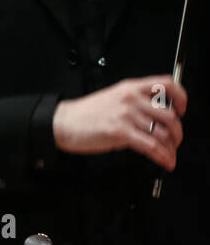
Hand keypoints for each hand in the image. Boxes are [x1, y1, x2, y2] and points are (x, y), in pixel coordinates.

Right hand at [52, 75, 185, 170]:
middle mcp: (131, 99)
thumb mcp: (112, 98)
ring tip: (170, 154)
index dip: (181, 97)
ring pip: (162, 133)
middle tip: (176, 140)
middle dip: (177, 132)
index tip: (182, 110)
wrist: (62, 123)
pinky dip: (162, 156)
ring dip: (171, 147)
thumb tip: (154, 118)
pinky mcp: (121, 132)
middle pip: (169, 115)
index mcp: (130, 88)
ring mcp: (126, 115)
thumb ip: (134, 103)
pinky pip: (151, 146)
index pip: (166, 84)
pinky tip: (164, 161)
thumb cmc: (83, 114)